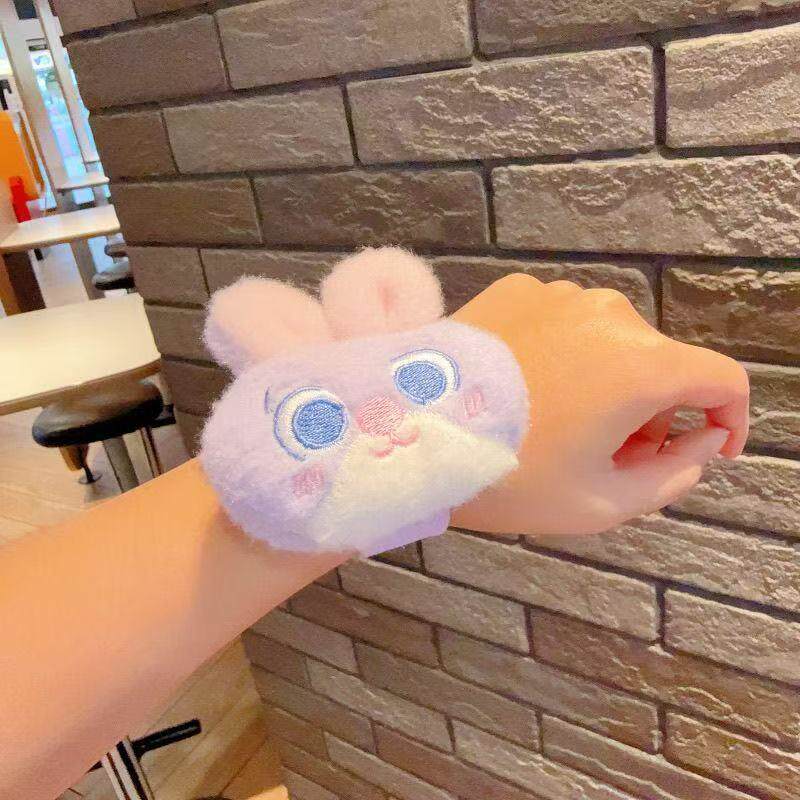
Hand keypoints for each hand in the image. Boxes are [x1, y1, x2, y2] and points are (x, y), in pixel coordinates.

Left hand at [450, 274, 748, 535]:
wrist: (406, 432)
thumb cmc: (507, 477)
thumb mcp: (598, 503)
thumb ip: (671, 478)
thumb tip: (699, 446)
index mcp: (641, 365)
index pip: (722, 380)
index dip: (729, 418)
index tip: (708, 447)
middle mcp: (609, 315)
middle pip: (660, 364)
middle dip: (651, 413)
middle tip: (608, 456)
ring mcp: (559, 295)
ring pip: (610, 343)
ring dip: (606, 382)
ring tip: (558, 424)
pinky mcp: (516, 290)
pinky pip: (562, 325)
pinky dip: (562, 356)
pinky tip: (522, 390)